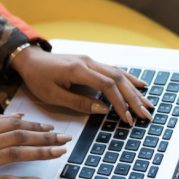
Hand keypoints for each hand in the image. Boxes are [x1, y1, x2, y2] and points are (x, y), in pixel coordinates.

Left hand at [11, 46, 152, 123]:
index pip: (107, 85)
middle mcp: (88, 62)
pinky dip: (129, 78)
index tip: (127, 118)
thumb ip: (78, 102)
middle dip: (134, 99)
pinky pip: (114, 70)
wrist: (31, 60)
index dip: (120, 102)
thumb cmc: (38, 78)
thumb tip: (103, 109)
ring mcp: (91, 61)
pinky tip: (141, 86)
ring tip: (148, 105)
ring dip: (135, 90)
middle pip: (118, 79)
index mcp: (78, 70)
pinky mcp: (91, 63)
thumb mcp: (52, 95)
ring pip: (119, 74)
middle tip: (145, 115)